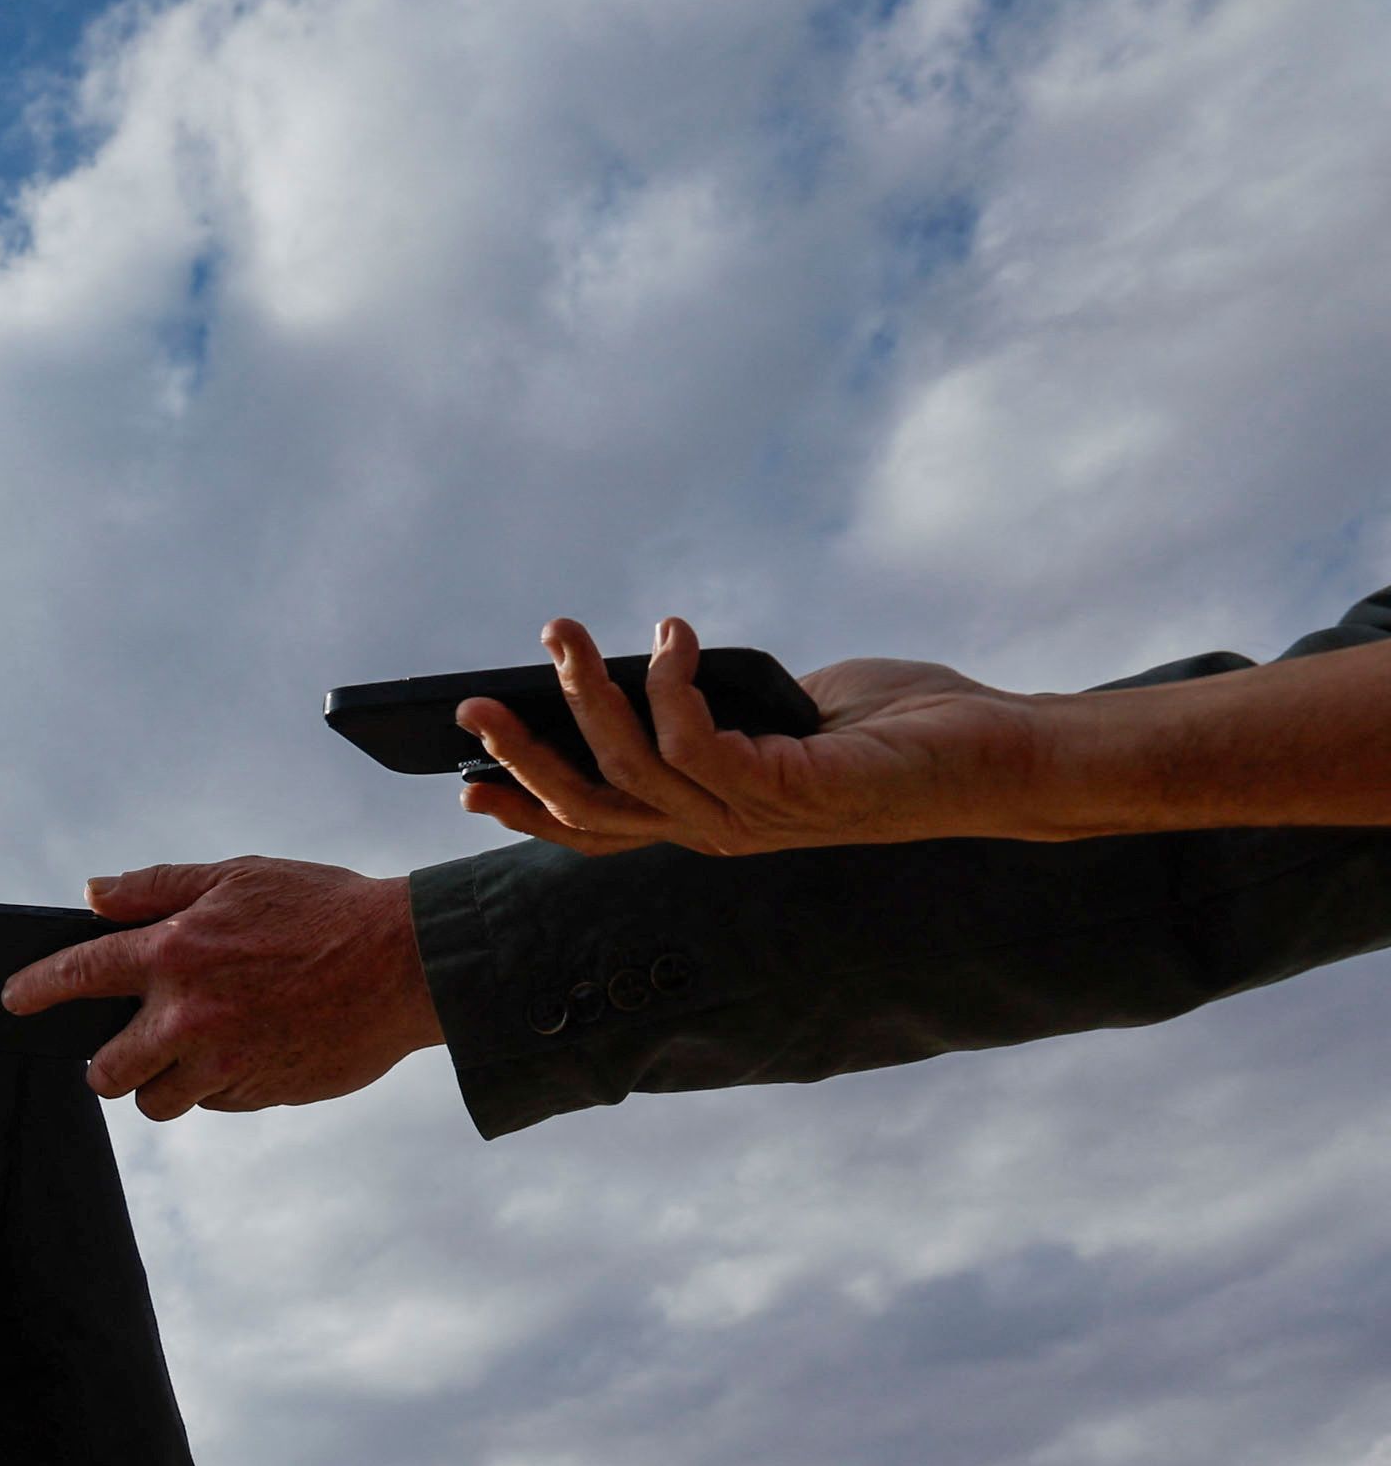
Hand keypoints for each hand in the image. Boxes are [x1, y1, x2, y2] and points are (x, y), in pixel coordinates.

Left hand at [4, 858, 439, 1119]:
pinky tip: (250, 1048)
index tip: (13, 1000)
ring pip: (157, 1101)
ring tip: (196, 1046)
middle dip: (106, 1063)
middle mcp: (189, 1015)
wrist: (408, 963)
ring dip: (163, 1081)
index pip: (79, 976)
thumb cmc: (325, 910)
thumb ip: (157, 888)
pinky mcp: (260, 1093)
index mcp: (176, 952)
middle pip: (106, 1071)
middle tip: (124, 1046)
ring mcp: (225, 1063)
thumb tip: (93, 895)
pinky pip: (214, 1105)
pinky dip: (218, 1085)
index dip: (36, 990)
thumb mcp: (237, 876)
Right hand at [456, 616, 1043, 857]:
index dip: (527, 810)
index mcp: (713, 817)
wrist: (1002, 754)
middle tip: (473, 705)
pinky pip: (694, 742)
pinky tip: (672, 635)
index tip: (463, 783)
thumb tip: (660, 668)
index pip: (598, 829)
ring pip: (628, 771)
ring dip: (585, 696)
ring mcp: (751, 820)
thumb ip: (729, 703)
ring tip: (563, 634)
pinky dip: (669, 685)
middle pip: (589, 811)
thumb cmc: (906, 725)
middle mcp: (720, 832)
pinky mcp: (788, 793)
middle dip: (521, 759)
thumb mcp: (791, 707)